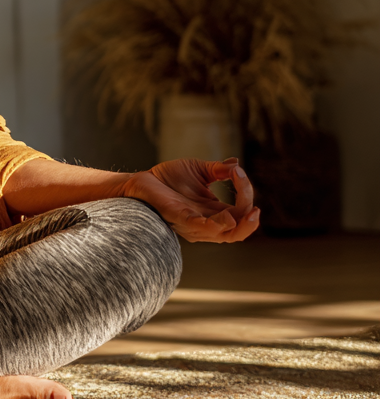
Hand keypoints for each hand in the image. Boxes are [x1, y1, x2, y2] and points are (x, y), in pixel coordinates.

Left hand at [123, 157, 259, 242]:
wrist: (142, 179)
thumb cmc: (169, 178)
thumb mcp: (199, 170)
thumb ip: (218, 170)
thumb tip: (237, 164)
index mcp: (214, 210)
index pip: (240, 212)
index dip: (246, 195)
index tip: (238, 173)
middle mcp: (207, 221)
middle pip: (238, 231)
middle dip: (250, 222)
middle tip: (256, 209)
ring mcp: (193, 223)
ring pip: (223, 234)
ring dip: (238, 225)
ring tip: (246, 211)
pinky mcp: (178, 217)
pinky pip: (198, 228)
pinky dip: (213, 225)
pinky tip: (225, 218)